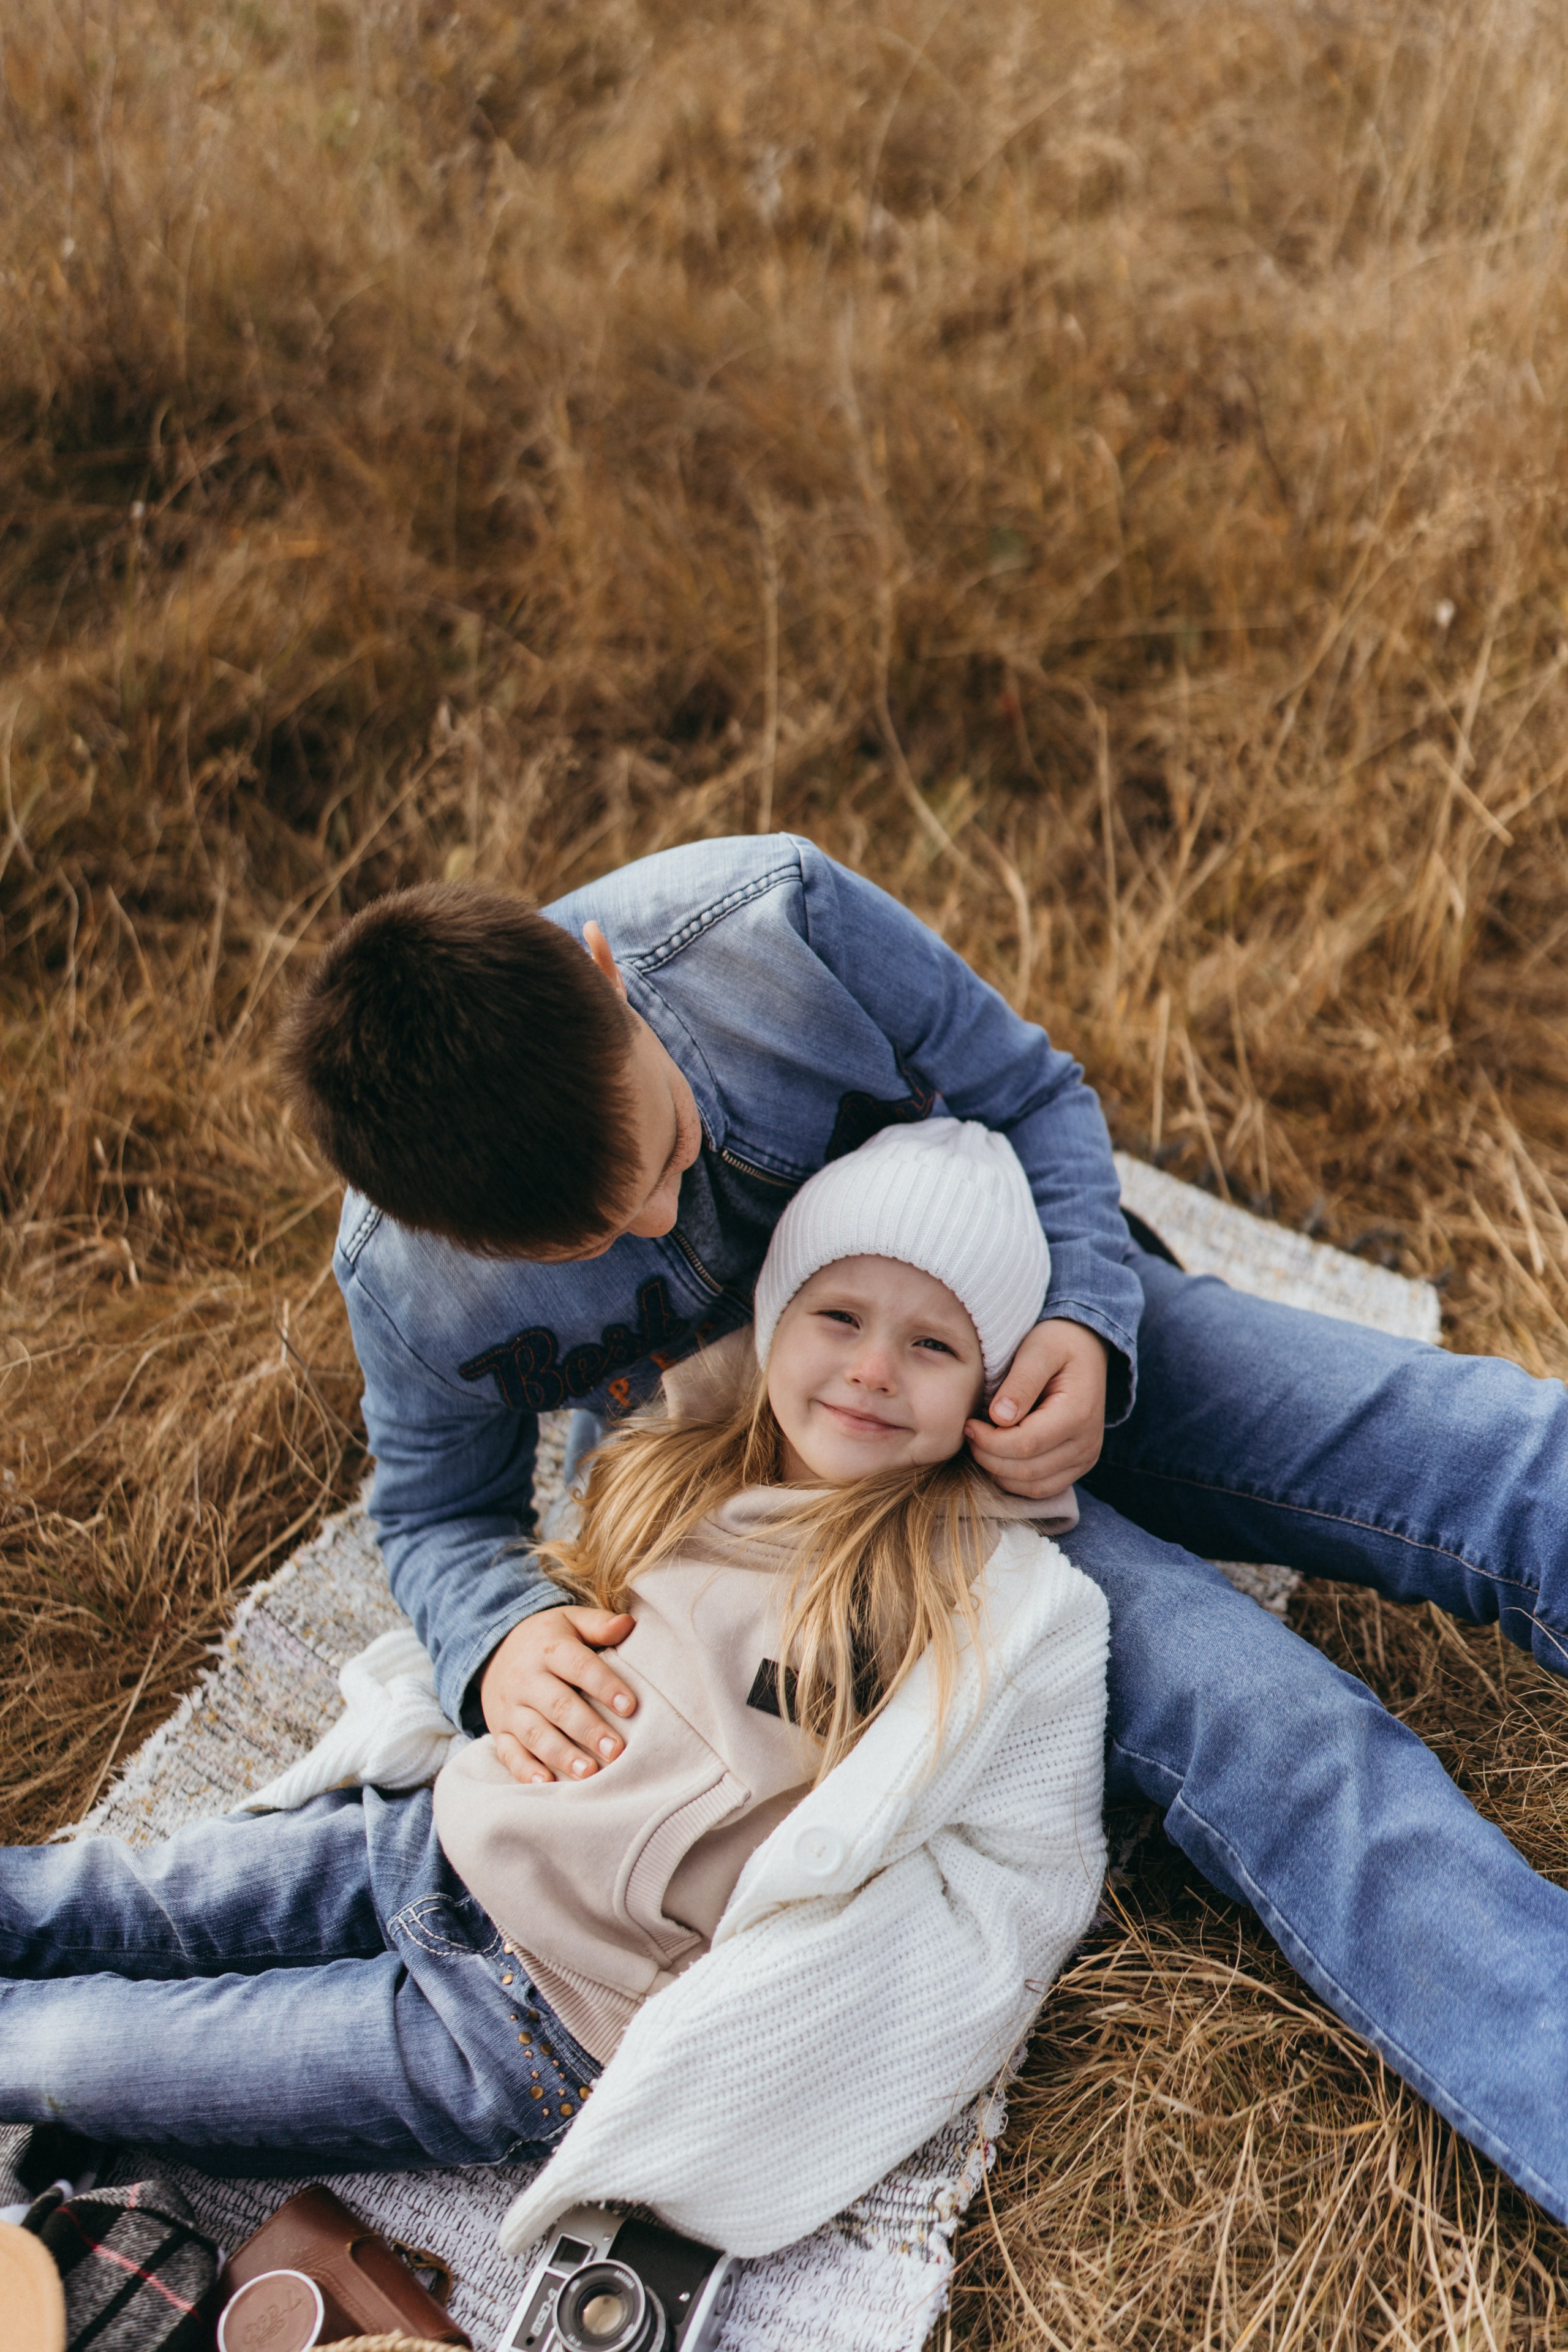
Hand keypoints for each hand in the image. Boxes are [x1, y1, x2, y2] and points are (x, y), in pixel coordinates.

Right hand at [480, 1606, 636, 1783]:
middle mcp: (526, 1679)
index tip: (630, 1706)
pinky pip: (509, 1753)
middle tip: (616, 1750)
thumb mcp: (570, 1622)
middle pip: (558, 1705)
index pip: (579, 1666)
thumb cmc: (548, 1639)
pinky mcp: (500, 1731)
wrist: (494, 1650)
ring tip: (589, 1772)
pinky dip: (525, 1770)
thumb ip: (598, 1625)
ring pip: (535, 1733)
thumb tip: (628, 1624)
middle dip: (588, 1729)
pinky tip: (546, 1783)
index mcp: (549, 1649)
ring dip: (562, 1754)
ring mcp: (510, 1708)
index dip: (604, 1685)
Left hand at [964, 1318, 1108, 1499]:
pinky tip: (997, 1456)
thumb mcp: (1038, 1349)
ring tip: (981, 1443)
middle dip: (989, 1456)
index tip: (968, 1423)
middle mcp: (1087, 1443)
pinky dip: (1014, 1481)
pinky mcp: (1078, 1466)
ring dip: (999, 1471)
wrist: (1087, 1350)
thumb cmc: (1058, 1344)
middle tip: (969, 1433)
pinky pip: (1041, 1489)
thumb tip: (999, 1417)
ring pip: (1032, 1486)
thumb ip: (1020, 1382)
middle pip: (1026, 1470)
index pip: (1025, 1445)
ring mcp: (1085, 1459)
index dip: (989, 1440)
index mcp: (1078, 1413)